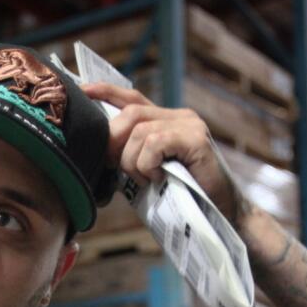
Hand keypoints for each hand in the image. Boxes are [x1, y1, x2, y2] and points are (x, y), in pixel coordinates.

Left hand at [81, 82, 244, 225]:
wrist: (222, 215)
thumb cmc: (184, 198)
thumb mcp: (150, 173)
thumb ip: (132, 157)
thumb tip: (102, 153)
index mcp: (169, 121)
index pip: (133, 98)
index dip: (107, 93)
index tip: (83, 91)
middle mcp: (180, 117)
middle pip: (131, 113)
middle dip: (114, 141)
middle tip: (114, 165)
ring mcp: (190, 126)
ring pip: (140, 132)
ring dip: (132, 161)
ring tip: (145, 179)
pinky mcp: (196, 139)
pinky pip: (155, 143)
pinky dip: (147, 164)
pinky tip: (157, 178)